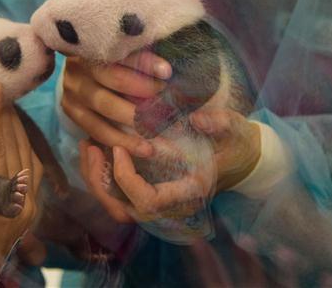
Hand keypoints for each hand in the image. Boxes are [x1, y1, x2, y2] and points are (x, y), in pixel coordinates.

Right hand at [0, 83, 43, 287]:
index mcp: (1, 204)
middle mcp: (22, 203)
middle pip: (16, 145)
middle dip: (6, 113)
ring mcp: (29, 206)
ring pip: (28, 153)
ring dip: (16, 126)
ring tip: (2, 100)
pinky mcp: (27, 209)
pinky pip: (30, 167)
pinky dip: (22, 143)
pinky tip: (13, 131)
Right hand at [61, 50, 171, 157]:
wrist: (79, 75)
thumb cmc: (110, 63)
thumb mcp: (121, 55)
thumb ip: (140, 59)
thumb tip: (170, 69)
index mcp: (96, 46)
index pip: (123, 52)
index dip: (145, 62)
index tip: (167, 72)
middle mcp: (81, 66)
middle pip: (115, 78)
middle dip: (145, 91)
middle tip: (169, 104)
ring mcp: (73, 89)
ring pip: (106, 107)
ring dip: (136, 121)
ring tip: (160, 131)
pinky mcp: (70, 110)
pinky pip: (97, 130)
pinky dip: (121, 140)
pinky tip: (143, 148)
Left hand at [78, 109, 260, 223]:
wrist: (243, 157)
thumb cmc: (237, 142)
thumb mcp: (234, 128)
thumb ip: (219, 123)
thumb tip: (199, 120)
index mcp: (191, 192)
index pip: (148, 200)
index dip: (126, 178)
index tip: (118, 148)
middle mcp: (173, 206)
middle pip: (124, 210)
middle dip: (100, 182)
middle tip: (91, 146)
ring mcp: (161, 205)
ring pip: (117, 207)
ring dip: (96, 180)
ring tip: (87, 145)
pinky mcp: (152, 194)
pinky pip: (119, 197)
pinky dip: (102, 177)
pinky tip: (96, 148)